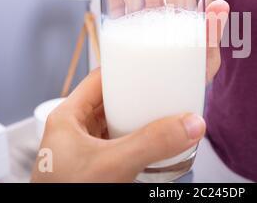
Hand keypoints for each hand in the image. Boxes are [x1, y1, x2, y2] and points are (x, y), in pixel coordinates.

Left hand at [31, 69, 205, 182]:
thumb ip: (152, 143)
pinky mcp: (96, 167)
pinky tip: (154, 146)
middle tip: (165, 93)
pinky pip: (121, 145)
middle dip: (140, 99)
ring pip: (117, 124)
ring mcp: (86, 150)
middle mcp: (75, 131)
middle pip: (112, 102)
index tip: (152, 67)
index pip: (100, 79)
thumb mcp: (112, 165)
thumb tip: (190, 124)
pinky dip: (138, 142)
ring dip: (140, 121)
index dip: (126, 70)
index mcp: (68, 117)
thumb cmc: (67, 194)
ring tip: (164, 115)